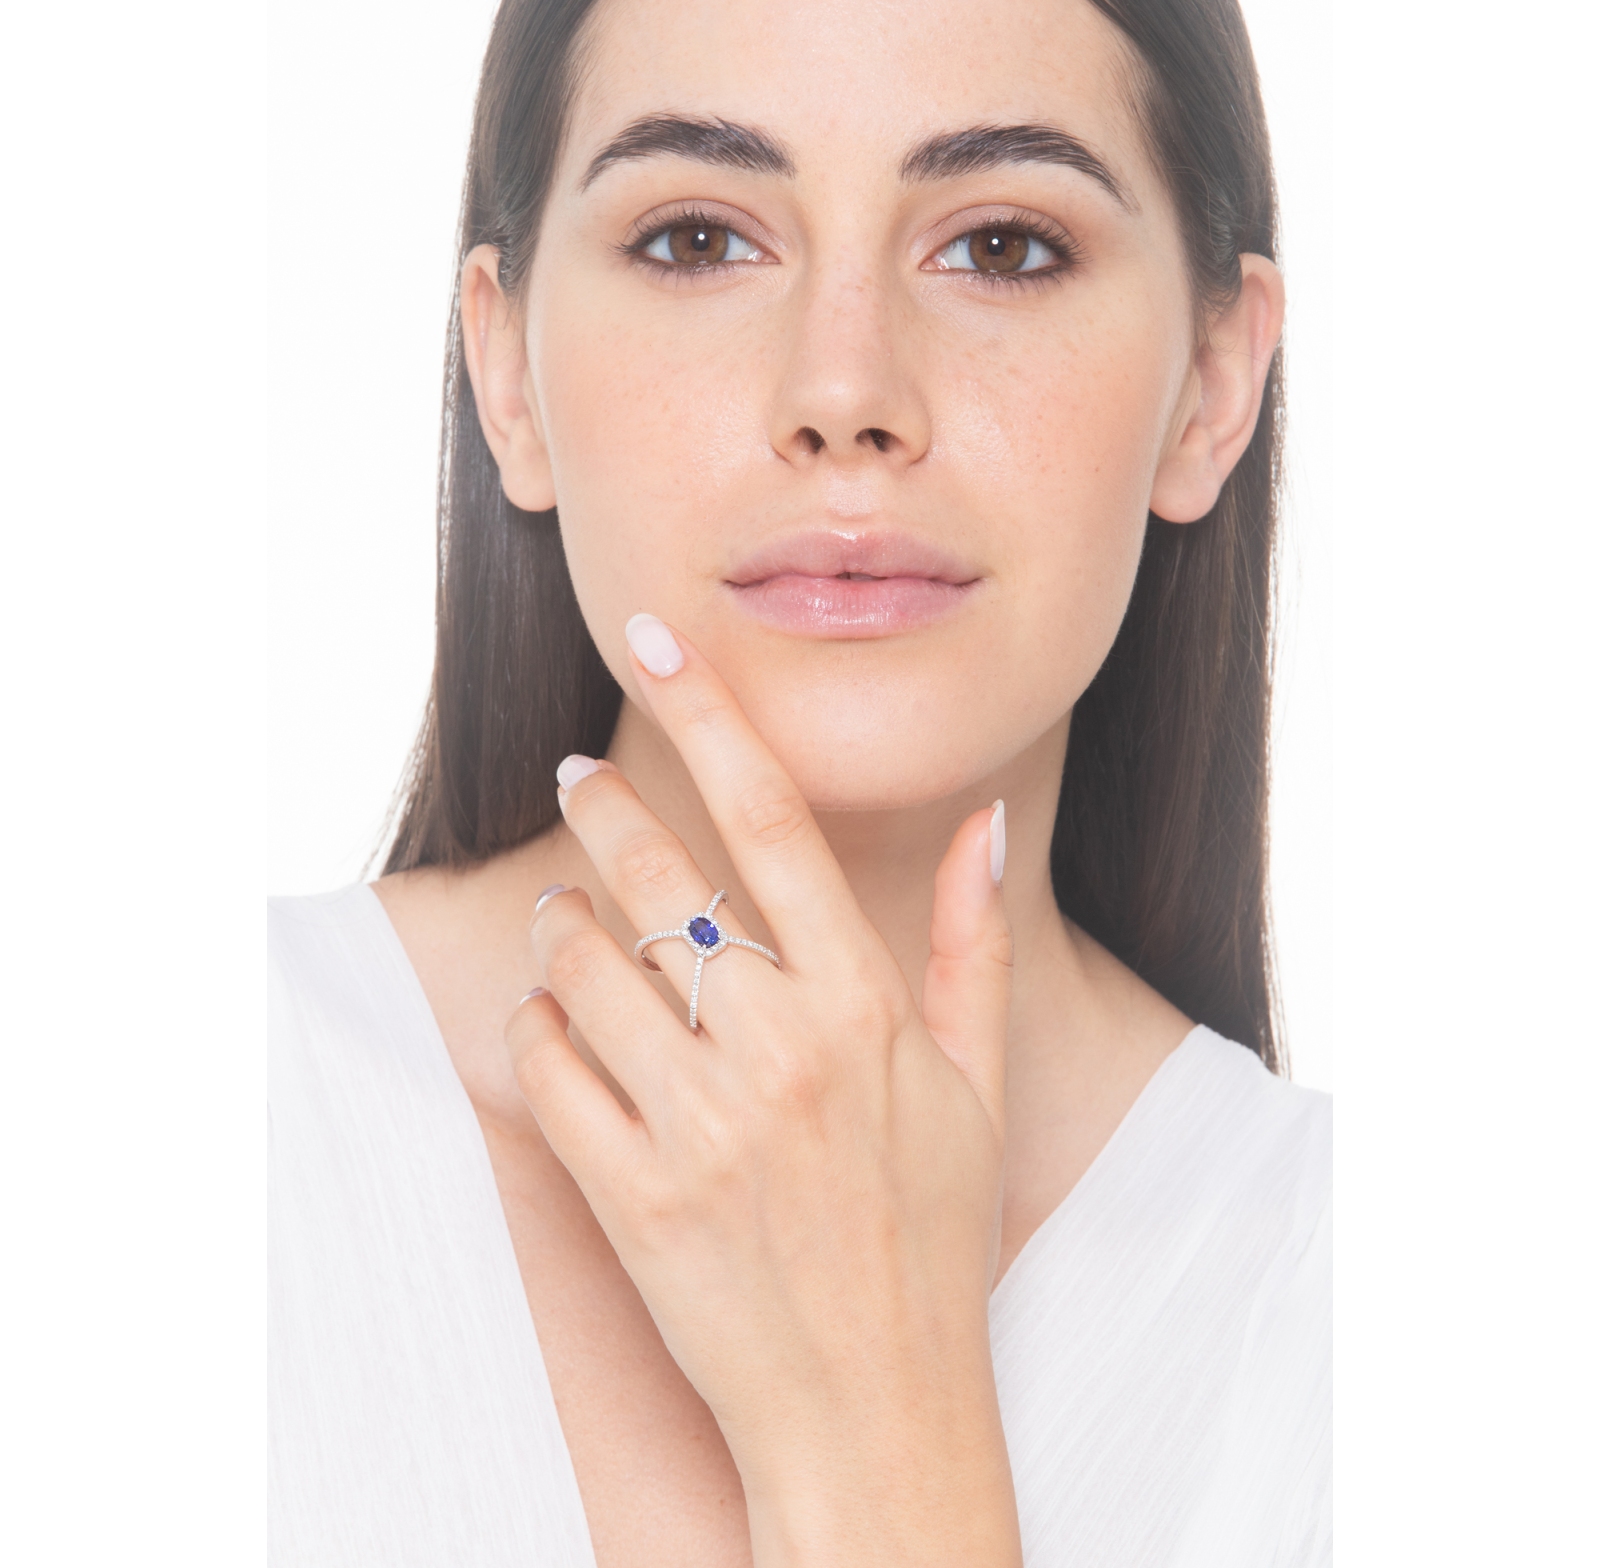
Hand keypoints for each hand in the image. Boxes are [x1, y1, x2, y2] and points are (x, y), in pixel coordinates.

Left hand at [507, 614, 1019, 1566]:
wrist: (871, 1407)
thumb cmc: (928, 1235)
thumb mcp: (974, 1082)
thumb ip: (973, 942)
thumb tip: (984, 819)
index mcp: (864, 1007)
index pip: (776, 822)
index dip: (714, 715)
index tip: (657, 642)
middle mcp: (780, 1050)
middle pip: (658, 873)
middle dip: (604, 802)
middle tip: (580, 772)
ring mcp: (698, 1124)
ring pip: (582, 965)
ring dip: (562, 922)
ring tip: (570, 912)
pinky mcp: (630, 1193)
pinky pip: (544, 1065)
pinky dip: (533, 1025)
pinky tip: (554, 1018)